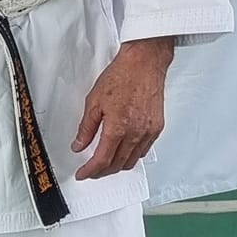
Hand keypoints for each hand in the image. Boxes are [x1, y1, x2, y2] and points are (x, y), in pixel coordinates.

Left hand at [72, 36, 174, 179]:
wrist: (144, 63)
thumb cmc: (122, 76)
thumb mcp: (94, 101)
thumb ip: (86, 128)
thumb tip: (79, 145)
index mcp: (118, 128)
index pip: (102, 160)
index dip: (90, 171)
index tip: (83, 174)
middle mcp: (135, 133)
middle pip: (117, 164)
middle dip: (102, 171)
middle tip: (91, 170)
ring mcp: (148, 132)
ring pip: (132, 161)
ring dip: (117, 165)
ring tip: (105, 162)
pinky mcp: (157, 128)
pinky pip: (144, 150)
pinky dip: (132, 155)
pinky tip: (124, 150)